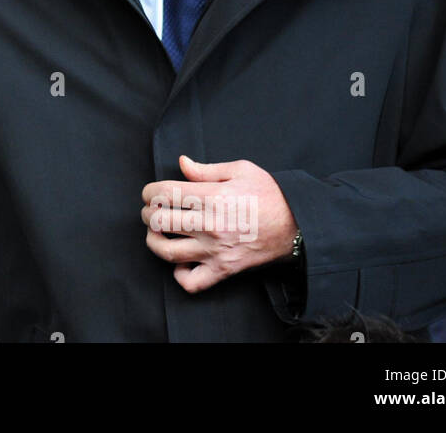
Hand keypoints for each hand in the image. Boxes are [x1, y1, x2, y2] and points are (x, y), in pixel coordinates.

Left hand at [140, 155, 297, 292]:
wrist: (298, 225)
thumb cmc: (270, 195)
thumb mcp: (241, 170)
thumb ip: (206, 169)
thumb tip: (182, 162)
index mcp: (212, 196)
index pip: (163, 193)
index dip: (148, 192)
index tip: (150, 193)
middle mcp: (210, 225)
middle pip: (159, 221)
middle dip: (148, 214)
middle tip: (152, 211)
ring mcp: (215, 250)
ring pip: (167, 252)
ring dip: (153, 242)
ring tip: (157, 234)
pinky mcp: (223, 270)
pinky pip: (192, 282)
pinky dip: (179, 275)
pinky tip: (181, 262)